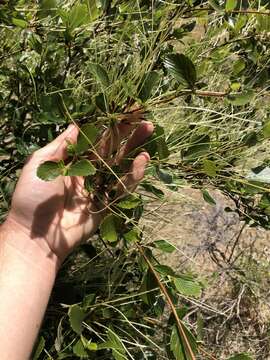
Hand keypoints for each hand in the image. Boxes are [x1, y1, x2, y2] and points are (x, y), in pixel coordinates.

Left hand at [5, 120, 153, 263]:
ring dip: (135, 148)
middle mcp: (87, 171)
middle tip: (143, 118)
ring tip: (148, 130)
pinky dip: (134, 174)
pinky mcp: (106, 203)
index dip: (108, 124)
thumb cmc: (32, 198)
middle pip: (111, 148)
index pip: (94, 137)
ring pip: (120, 164)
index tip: (123, 111)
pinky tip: (142, 159)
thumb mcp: (40, 164)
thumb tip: (76, 124)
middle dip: (127, 132)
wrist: (36, 236)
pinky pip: (123, 187)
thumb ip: (60, 145)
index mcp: (71, 160)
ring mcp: (98, 187)